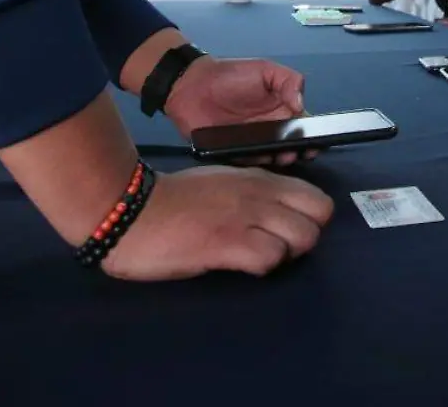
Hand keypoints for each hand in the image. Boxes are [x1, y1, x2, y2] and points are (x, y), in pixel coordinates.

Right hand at [103, 165, 333, 279]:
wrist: (130, 209)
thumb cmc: (172, 200)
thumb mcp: (222, 184)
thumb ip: (252, 195)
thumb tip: (275, 215)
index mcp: (259, 180)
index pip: (317, 199)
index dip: (309, 221)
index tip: (285, 232)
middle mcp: (260, 195)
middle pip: (317, 223)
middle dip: (302, 242)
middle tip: (273, 249)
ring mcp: (246, 217)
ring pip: (302, 240)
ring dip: (283, 256)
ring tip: (253, 257)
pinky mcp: (228, 243)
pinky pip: (269, 260)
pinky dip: (260, 268)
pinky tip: (237, 265)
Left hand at [165, 57, 310, 165]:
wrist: (191, 86)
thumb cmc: (230, 75)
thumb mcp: (264, 70)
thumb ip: (288, 81)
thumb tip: (301, 105)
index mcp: (280, 110)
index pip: (302, 126)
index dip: (311, 134)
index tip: (316, 142)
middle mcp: (269, 130)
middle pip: (289, 146)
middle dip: (297, 151)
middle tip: (296, 152)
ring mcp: (251, 143)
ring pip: (270, 157)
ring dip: (278, 159)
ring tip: (280, 157)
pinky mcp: (233, 154)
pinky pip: (248, 163)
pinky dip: (255, 164)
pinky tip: (260, 162)